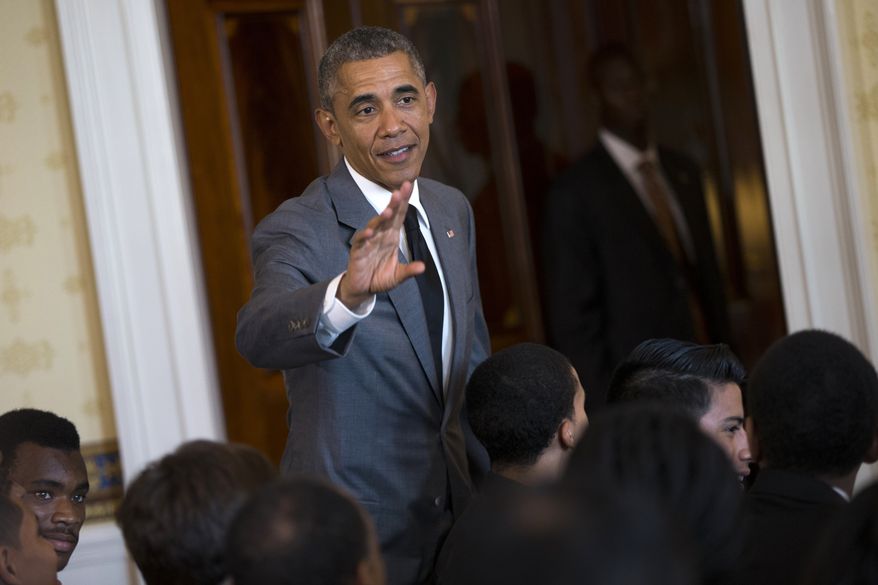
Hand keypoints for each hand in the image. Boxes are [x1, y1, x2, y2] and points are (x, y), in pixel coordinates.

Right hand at [337, 181, 424, 308]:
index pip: (399, 215)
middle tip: (401, 190)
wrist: (362, 289)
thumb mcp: (398, 276)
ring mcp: (368, 241)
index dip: (404, 201)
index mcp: (391, 237)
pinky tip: (370, 232)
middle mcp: (381, 235)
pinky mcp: (358, 251)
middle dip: (395, 203)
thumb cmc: (379, 278)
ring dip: (381, 218)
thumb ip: (409, 271)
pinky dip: (364, 235)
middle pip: (389, 216)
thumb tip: (423, 267)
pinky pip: (360, 241)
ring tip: (388, 211)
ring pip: (375, 225)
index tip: (409, 185)